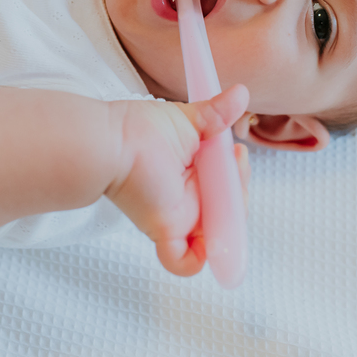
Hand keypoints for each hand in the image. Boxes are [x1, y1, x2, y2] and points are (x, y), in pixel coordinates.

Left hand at [105, 85, 250, 276]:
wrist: (114, 140)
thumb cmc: (141, 128)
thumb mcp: (189, 119)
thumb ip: (217, 113)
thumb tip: (241, 93)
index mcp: (194, 177)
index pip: (227, 188)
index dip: (239, 176)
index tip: (237, 151)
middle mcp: (188, 200)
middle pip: (227, 212)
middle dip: (239, 190)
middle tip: (235, 161)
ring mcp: (177, 218)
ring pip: (215, 236)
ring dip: (230, 218)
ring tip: (229, 184)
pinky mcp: (165, 231)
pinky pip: (184, 262)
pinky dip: (198, 260)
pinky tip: (214, 232)